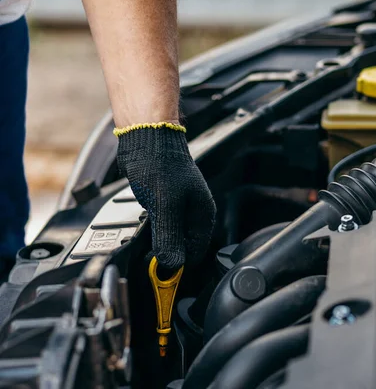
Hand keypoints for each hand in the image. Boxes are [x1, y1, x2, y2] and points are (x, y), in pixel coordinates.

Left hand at [115, 123, 215, 270]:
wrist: (147, 138)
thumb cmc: (160, 164)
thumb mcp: (165, 206)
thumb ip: (169, 237)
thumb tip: (171, 265)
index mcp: (203, 215)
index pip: (195, 253)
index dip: (177, 263)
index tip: (158, 268)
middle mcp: (194, 213)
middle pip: (183, 247)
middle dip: (166, 253)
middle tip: (147, 254)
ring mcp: (180, 208)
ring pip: (171, 236)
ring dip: (158, 241)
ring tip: (143, 239)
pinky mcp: (165, 203)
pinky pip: (161, 225)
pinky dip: (151, 229)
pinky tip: (141, 225)